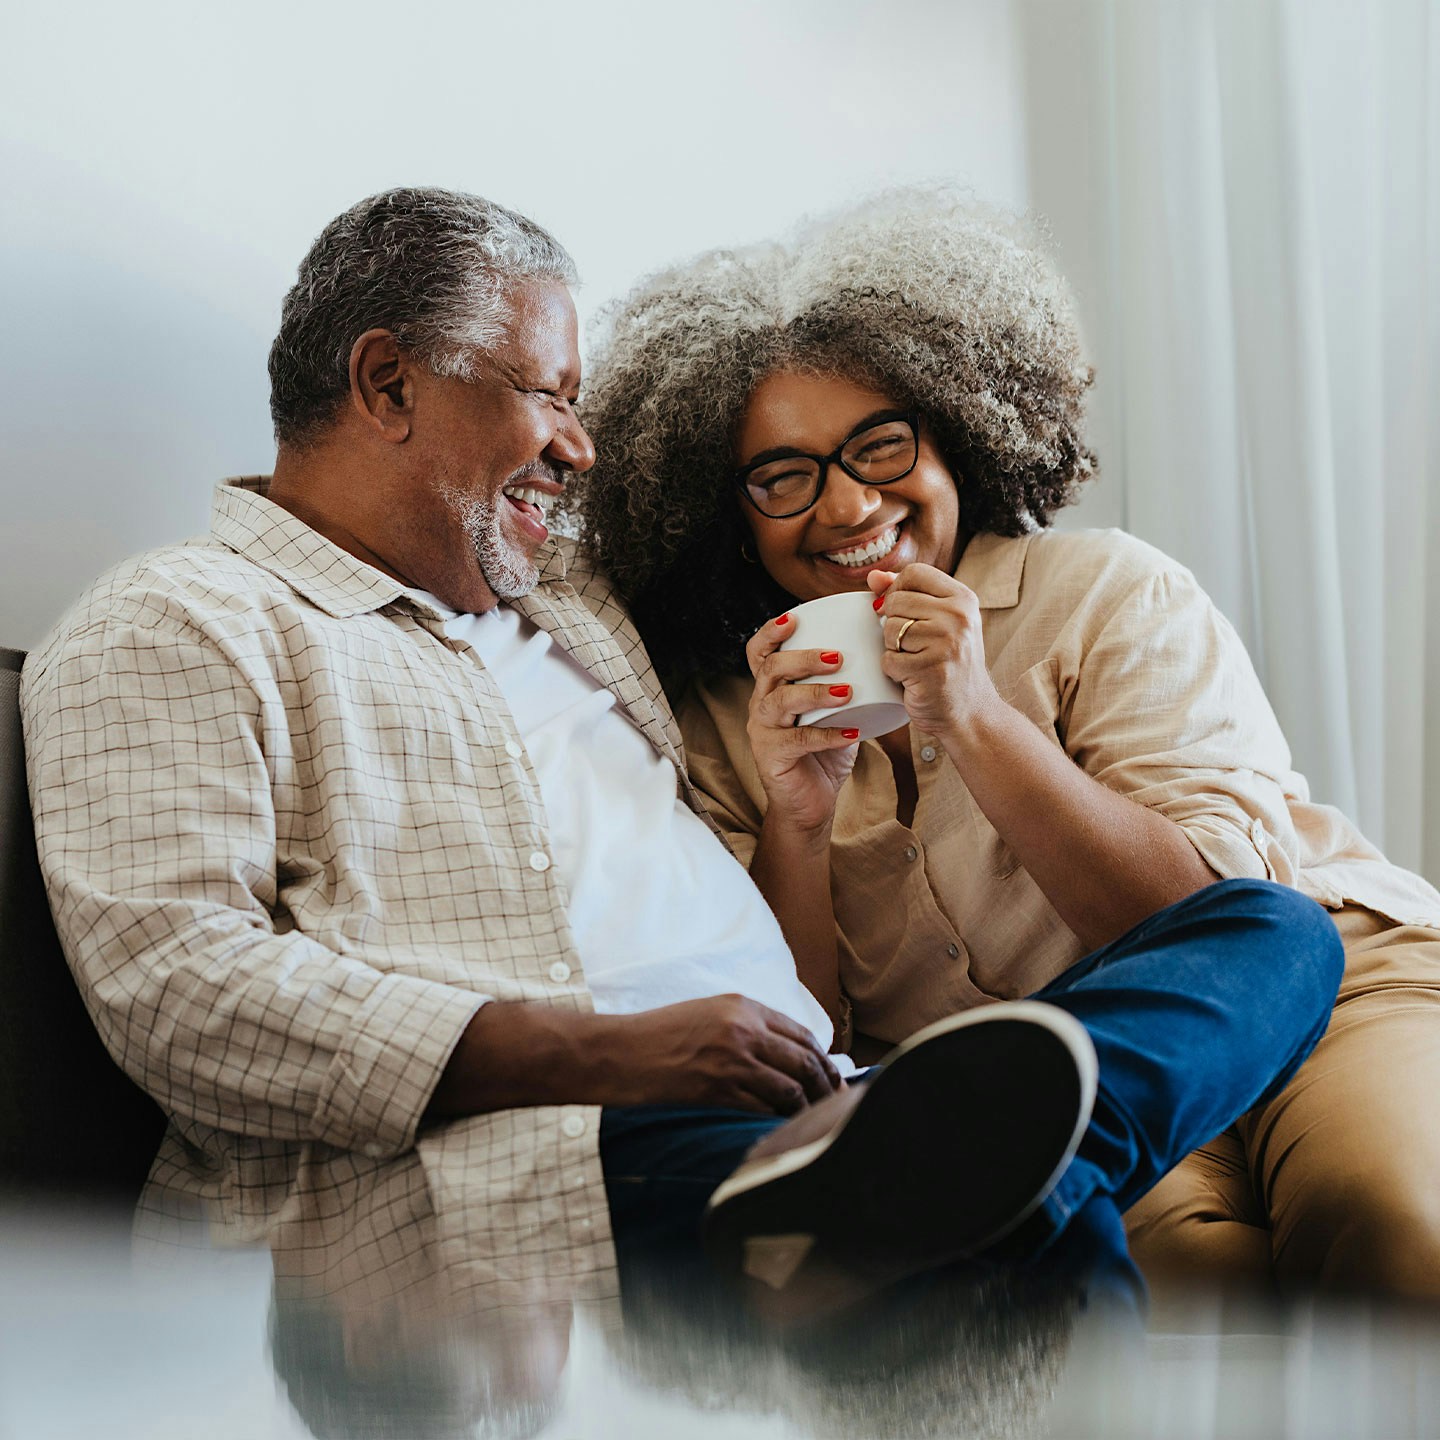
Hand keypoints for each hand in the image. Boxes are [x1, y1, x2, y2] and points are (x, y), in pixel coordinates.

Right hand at [604, 995, 841, 1114]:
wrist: (619, 1052)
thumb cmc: (658, 1035)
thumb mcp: (707, 1013)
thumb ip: (745, 1025)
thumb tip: (784, 1052)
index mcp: (742, 1006)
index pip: (800, 1032)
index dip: (822, 1057)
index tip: (832, 1075)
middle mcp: (743, 1029)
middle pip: (804, 1059)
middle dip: (826, 1084)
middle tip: (836, 1102)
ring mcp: (732, 1060)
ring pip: (791, 1087)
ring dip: (809, 1107)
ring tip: (815, 1120)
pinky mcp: (719, 1090)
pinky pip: (765, 1108)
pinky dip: (781, 1120)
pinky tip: (786, 1129)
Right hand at [744, 611, 861, 834]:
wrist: (809, 805)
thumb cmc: (824, 754)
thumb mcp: (835, 714)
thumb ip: (848, 687)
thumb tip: (885, 656)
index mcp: (772, 689)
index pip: (759, 652)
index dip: (771, 632)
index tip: (794, 617)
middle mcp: (760, 705)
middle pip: (771, 668)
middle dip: (804, 658)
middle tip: (838, 656)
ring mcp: (762, 732)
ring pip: (779, 700)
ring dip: (815, 692)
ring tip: (847, 691)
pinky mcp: (771, 757)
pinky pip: (798, 740)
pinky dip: (828, 735)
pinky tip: (853, 734)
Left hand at [868, 566, 1001, 738]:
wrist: (970, 711)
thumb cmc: (949, 664)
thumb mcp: (939, 622)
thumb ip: (907, 594)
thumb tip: (873, 576)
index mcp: (963, 599)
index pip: (914, 573)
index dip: (897, 590)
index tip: (903, 611)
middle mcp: (958, 617)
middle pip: (896, 601)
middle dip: (893, 624)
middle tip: (914, 645)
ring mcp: (946, 643)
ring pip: (889, 630)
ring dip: (893, 649)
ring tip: (915, 660)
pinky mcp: (930, 670)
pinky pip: (889, 660)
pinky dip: (893, 672)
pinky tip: (912, 678)